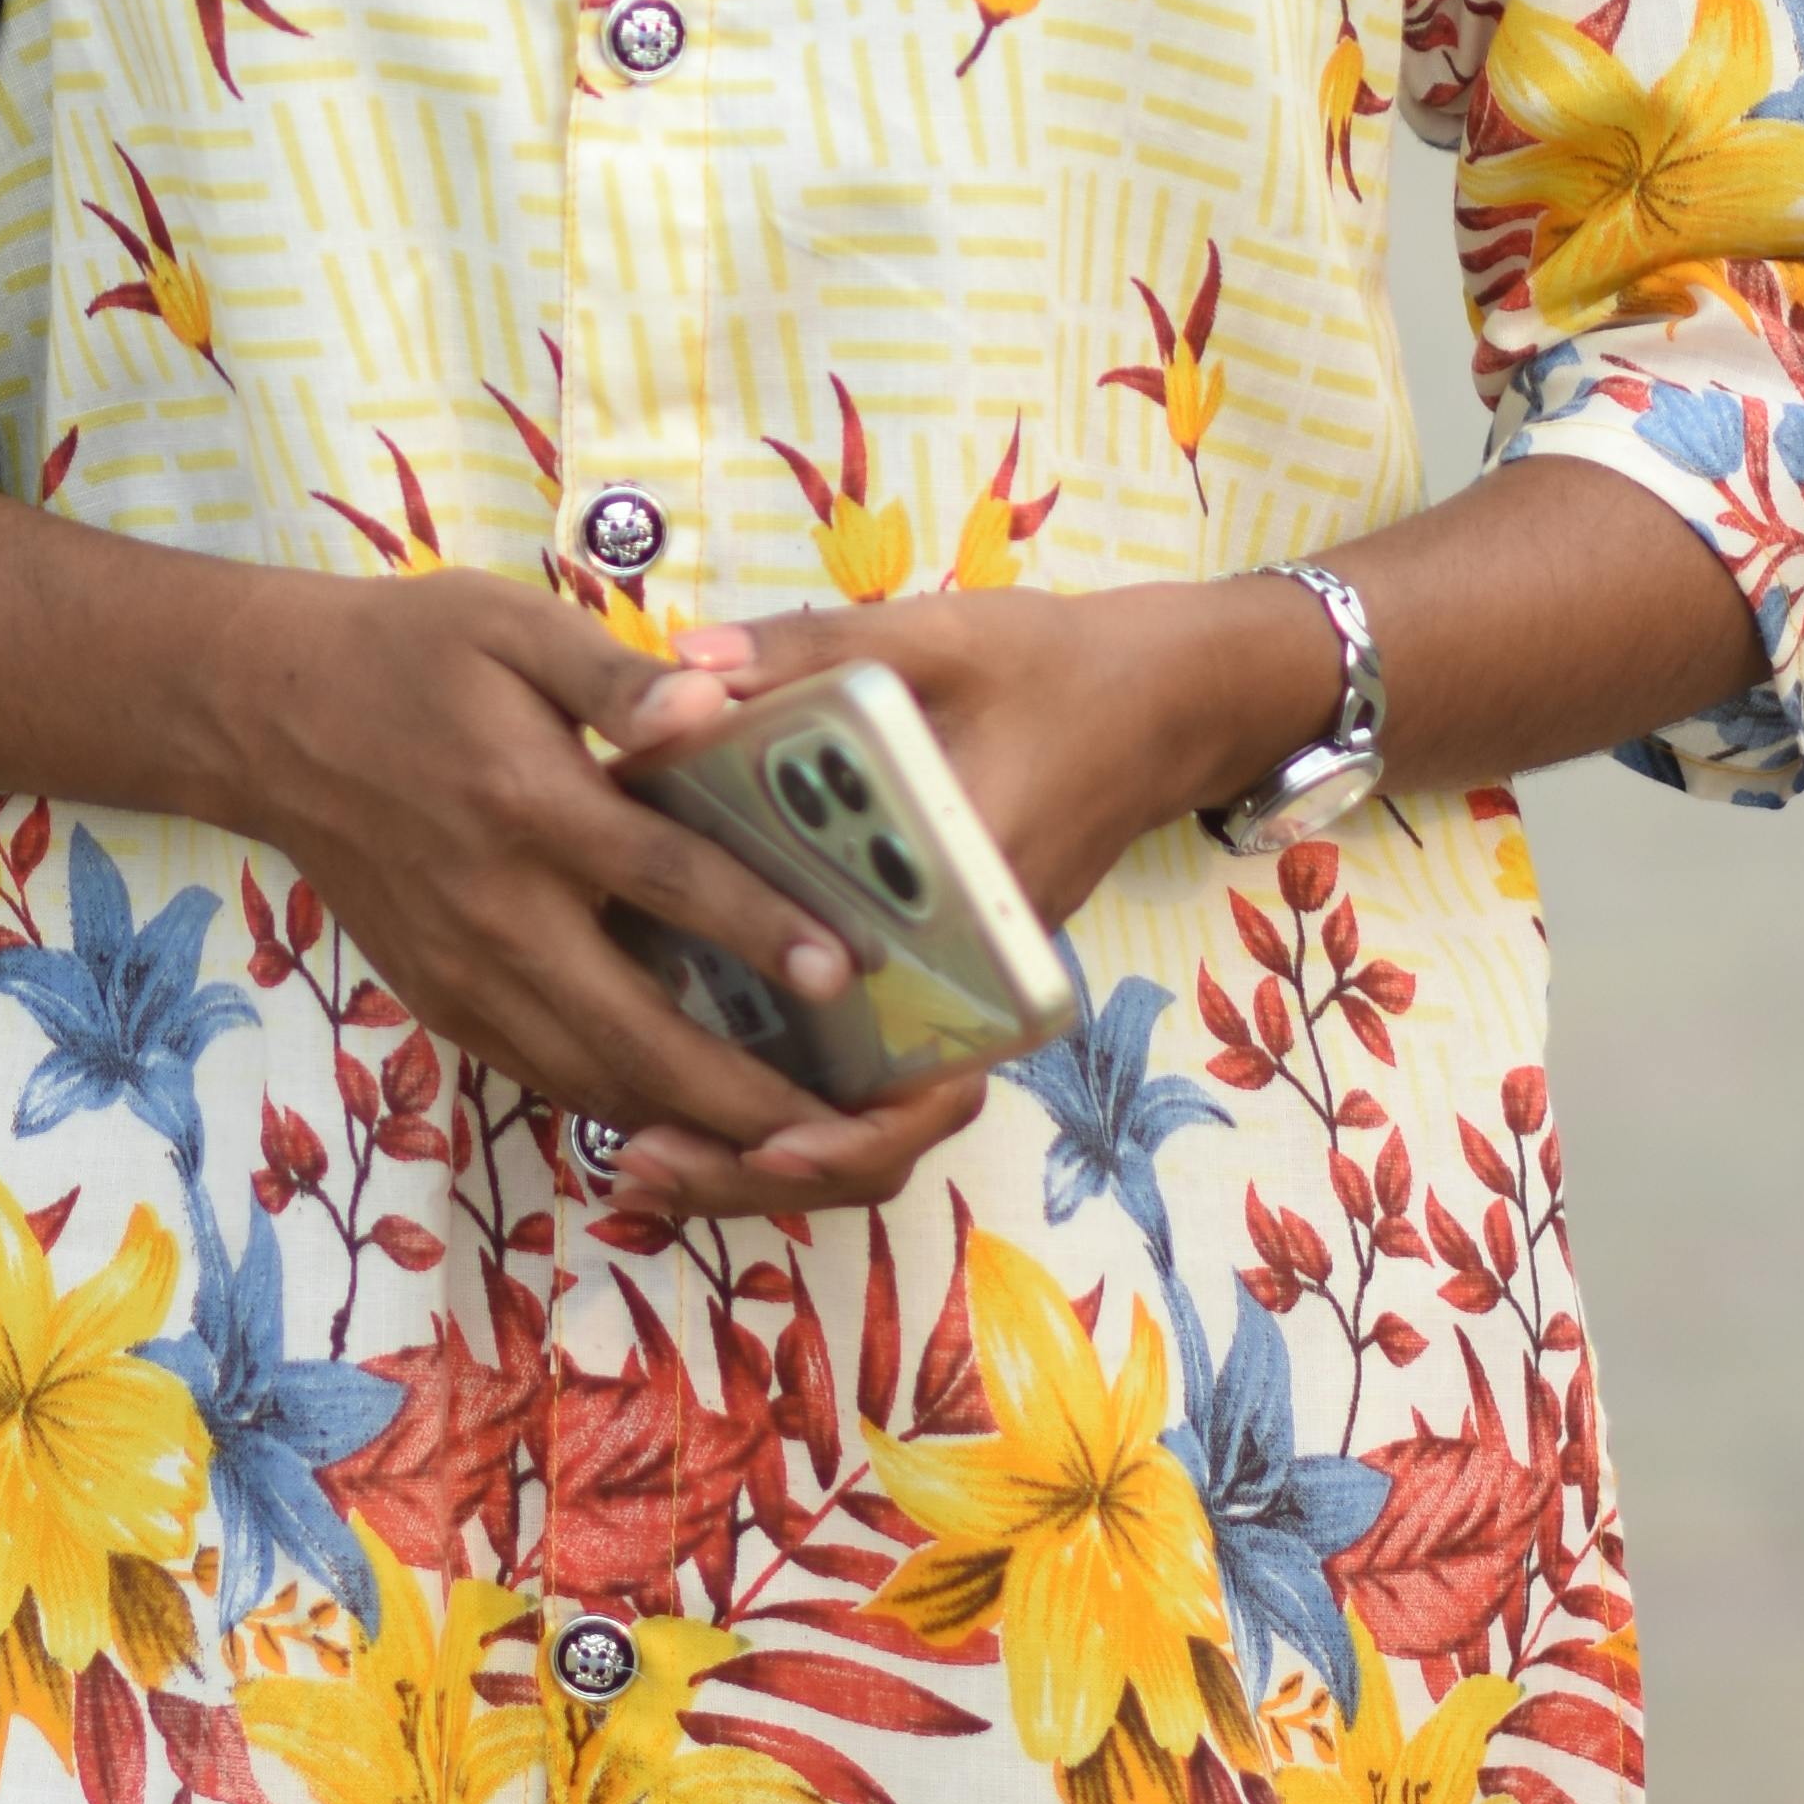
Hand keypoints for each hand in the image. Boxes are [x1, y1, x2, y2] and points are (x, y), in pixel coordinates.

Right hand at [219, 570, 935, 1191]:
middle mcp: (496, 908)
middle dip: (745, 1089)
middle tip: (845, 1124)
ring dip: (692, 1125)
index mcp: (525, 801)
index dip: (759, 926)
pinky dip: (620, 1111)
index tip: (845, 967)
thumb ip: (616, 673)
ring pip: (591, 1078)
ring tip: (792, 1150)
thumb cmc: (406, 652)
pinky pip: (543, 1077)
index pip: (664, 877)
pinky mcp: (439, 1002)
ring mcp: (462, 971)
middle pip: (636, 1026)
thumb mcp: (510, 623)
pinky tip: (688, 1123)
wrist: (267, 715)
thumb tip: (711, 705)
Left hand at [599, 580, 1315, 1233]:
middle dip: (771, 1165)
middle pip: (889, 1123)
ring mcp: (964, 981)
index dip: (843, 1126)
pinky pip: (871, 1060)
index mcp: (979, 908)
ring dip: (766, 1148)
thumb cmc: (1055, 668)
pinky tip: (683, 1086)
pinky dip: (789, 1093)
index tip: (759, 1147)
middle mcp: (978, 973)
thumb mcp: (937, 638)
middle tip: (646, 1165)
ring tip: (640, 1160)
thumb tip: (681, 660)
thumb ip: (810, 650)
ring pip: (874, 1111)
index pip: (927, 1062)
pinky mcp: (944, 968)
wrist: (1164, 700)